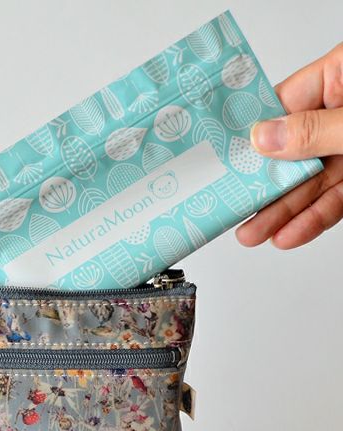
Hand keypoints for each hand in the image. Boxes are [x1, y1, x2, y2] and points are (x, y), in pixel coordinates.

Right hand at [236, 43, 342, 248]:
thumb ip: (314, 131)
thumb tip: (263, 138)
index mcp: (342, 75)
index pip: (281, 104)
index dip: (250, 135)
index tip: (221, 159)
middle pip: (289, 152)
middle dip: (261, 187)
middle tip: (231, 209)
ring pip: (310, 182)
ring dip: (282, 212)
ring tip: (253, 234)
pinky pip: (335, 197)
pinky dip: (315, 218)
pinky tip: (291, 234)